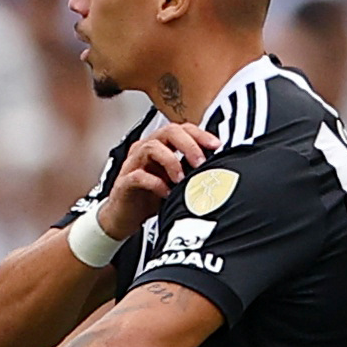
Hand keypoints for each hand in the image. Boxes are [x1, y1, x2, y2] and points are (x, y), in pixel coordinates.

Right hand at [96, 121, 218, 239]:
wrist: (123, 218)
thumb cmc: (150, 197)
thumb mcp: (177, 181)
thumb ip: (192, 169)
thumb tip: (222, 166)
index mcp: (160, 146)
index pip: (182, 128)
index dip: (200, 134)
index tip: (217, 145)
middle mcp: (145, 149)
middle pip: (168, 131)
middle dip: (189, 145)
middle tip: (201, 162)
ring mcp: (132, 164)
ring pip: (151, 147)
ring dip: (171, 162)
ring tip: (181, 179)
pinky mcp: (123, 182)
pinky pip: (139, 175)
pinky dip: (156, 184)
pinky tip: (166, 194)